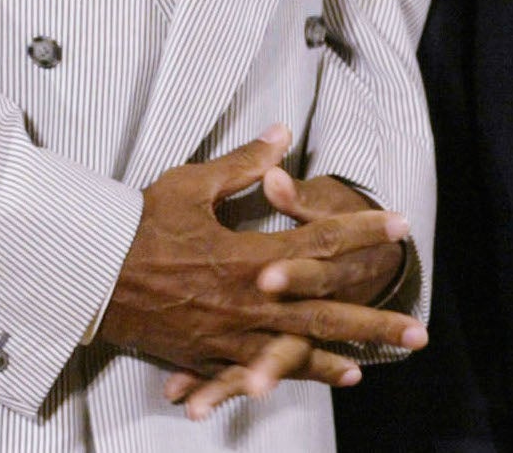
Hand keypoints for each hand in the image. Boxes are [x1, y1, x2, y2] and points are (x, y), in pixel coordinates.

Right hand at [99, 125, 424, 394]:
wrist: (92, 276)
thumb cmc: (141, 224)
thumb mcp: (192, 183)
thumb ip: (244, 164)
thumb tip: (283, 135)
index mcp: (249, 255)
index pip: (321, 242)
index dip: (364, 232)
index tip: (400, 224)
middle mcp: (249, 302)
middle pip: (325, 311)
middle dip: (375, 321)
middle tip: (419, 331)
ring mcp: (232, 336)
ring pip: (302, 348)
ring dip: (347, 354)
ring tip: (387, 358)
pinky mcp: (212, 357)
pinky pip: (265, 370)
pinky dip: (302, 373)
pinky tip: (333, 376)